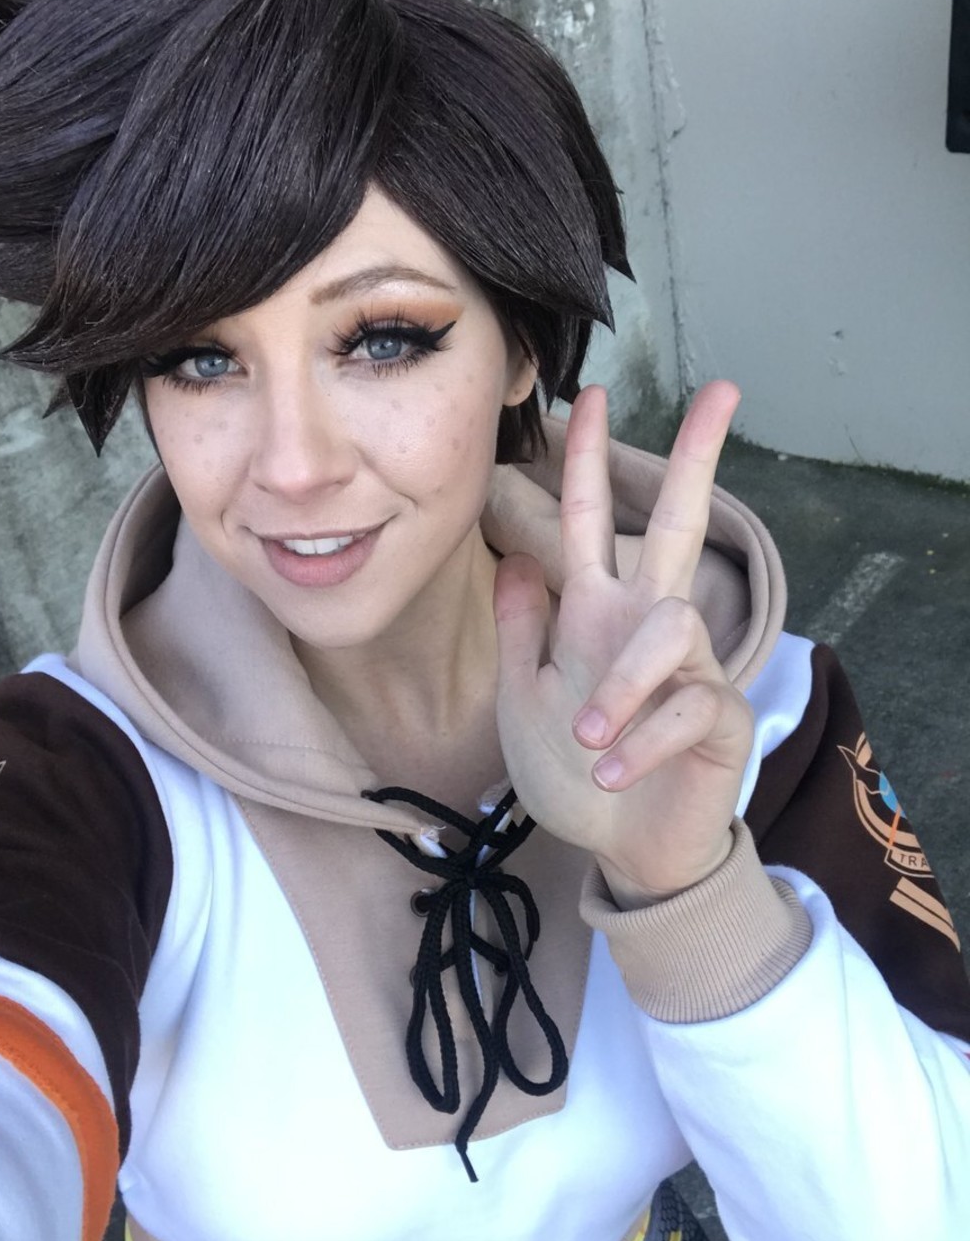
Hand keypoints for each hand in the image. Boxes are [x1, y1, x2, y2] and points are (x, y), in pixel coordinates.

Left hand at [493, 381, 754, 906]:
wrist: (616, 849)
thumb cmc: (572, 774)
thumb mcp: (525, 699)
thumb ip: (522, 631)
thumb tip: (516, 556)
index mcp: (597, 614)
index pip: (595, 523)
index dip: (591, 464)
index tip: (595, 398)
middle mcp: (647, 626)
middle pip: (680, 525)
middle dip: (699, 458)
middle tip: (723, 391)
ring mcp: (690, 669)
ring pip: (671, 628)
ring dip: (622, 685)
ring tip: (588, 737)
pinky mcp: (719, 719)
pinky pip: (685, 708)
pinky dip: (639, 742)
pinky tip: (612, 770)